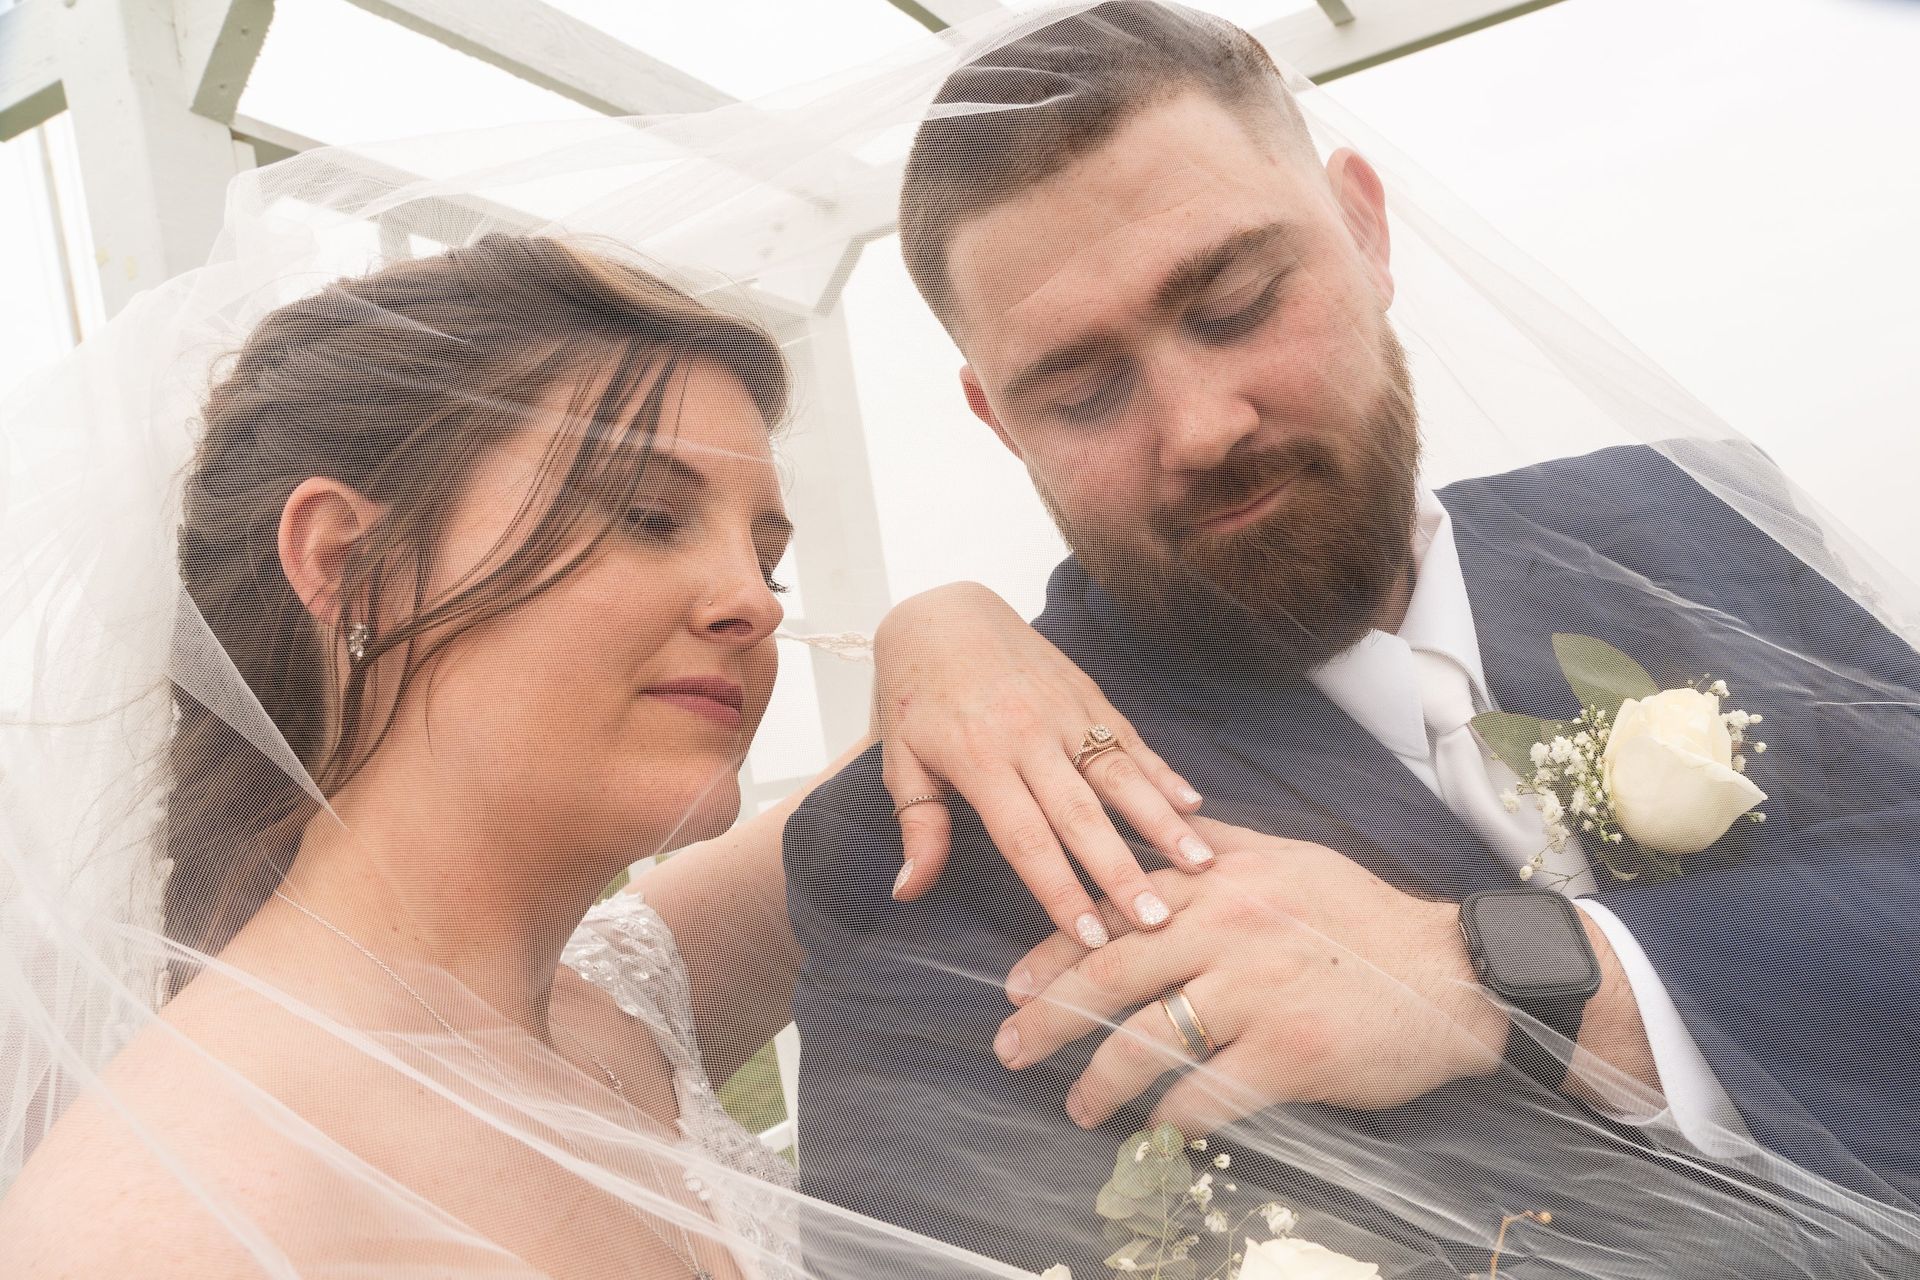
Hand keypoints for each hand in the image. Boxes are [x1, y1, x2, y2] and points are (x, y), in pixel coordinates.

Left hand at [873, 582, 1214, 939]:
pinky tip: (1193, 803)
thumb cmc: (915, 695)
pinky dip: (1162, 770)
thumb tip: (909, 892)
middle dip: (1121, 871)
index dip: (1059, 890)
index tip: (1089, 935)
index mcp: (980, 762)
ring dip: (1160, 821)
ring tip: (1199, 863)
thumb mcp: (902, 761)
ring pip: (1120, 774)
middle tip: (1156, 918)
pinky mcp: (1087, 693)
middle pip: (1082, 816)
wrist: (941, 612)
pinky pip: (1129, 738)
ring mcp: (1065, 713)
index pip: (1026, 839)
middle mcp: (1030, 739)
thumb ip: (919, 827)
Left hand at [992, 817, 1509, 1134]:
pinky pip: (1205, 1094)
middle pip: (1110, 971)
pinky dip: (1172, 1118)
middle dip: (1048, 1014)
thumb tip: (1164, 830)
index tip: (1016, 983)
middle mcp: (1229, 928)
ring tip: (1076, 1105)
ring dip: (1099, 1081)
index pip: (1113, 910)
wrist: (1454, 972)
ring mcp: (1257, 991)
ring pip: (1147, 1040)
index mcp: (1221, 880)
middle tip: (1010, 1045)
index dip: (1054, 949)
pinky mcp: (1288, 1053)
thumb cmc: (1365, 917)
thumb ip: (1217, 845)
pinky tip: (1156, 1130)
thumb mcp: (1288, 857)